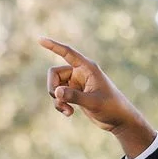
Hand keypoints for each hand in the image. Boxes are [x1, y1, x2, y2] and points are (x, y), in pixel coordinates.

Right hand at [39, 38, 156, 158]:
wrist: (117, 119)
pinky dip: (61, 105)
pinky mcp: (75, 94)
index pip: (67, 53)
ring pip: (56, 87)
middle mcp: (80, 73)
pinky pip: (60, 96)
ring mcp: (76, 83)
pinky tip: (69, 114)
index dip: (54, 46)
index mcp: (87, 68)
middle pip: (55, 74)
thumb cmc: (111, 107)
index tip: (40, 40)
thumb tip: (56, 92)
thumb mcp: (93, 102)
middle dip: (52, 88)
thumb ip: (74, 96)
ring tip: (67, 111)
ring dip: (57, 100)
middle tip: (59, 100)